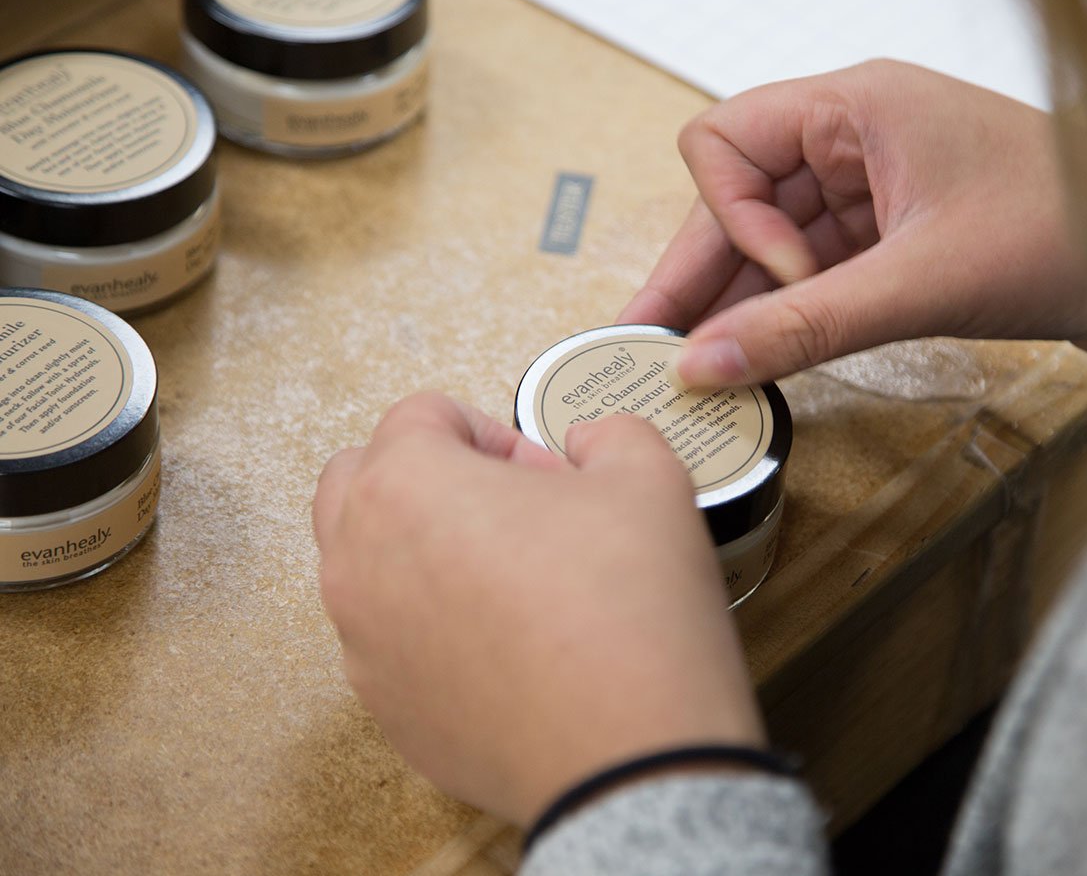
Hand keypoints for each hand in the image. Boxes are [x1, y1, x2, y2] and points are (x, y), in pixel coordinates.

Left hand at [314, 393, 764, 825]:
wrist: (630, 749)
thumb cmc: (629, 611)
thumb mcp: (648, 479)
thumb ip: (610, 434)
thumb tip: (590, 443)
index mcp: (405, 486)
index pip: (422, 416)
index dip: (496, 431)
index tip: (545, 472)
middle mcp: (359, 561)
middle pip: (359, 480)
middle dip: (428, 476)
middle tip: (508, 506)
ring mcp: (363, 643)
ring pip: (366, 565)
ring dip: (423, 550)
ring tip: (511, 577)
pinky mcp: (386, 708)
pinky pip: (391, 641)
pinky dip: (433, 626)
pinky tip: (510, 645)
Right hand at [620, 59, 1086, 385]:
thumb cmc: (1075, 228)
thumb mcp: (921, 282)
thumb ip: (805, 327)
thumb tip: (708, 363)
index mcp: (857, 107)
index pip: (728, 141)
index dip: (730, 218)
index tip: (779, 281)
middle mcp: (856, 139)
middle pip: (739, 200)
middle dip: (699, 273)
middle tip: (646, 344)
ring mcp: (875, 191)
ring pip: (772, 243)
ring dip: (739, 303)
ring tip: (693, 369)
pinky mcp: (897, 239)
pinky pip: (815, 273)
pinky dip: (787, 316)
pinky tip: (760, 360)